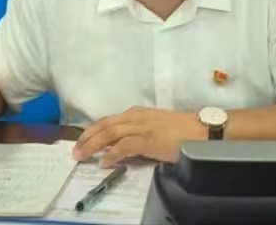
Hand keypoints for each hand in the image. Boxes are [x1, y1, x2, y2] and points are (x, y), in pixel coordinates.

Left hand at [73, 107, 205, 167]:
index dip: (92, 131)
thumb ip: (137, 134)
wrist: (201, 130)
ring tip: (82, 156)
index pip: (108, 120)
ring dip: (93, 145)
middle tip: (75, 150)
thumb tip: (119, 147)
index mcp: (137, 113)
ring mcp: (142, 126)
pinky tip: (105, 162)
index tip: (81, 141)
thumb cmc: (181, 130)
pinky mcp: (149, 139)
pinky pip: (125, 145)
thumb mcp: (154, 128)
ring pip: (110, 133)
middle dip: (87, 137)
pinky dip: (113, 153)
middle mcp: (136, 116)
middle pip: (105, 125)